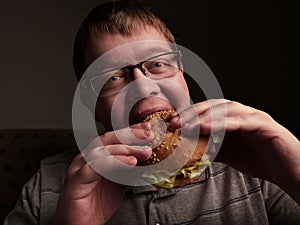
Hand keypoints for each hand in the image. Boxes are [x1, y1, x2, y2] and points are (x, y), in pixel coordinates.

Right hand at [53, 123, 152, 224]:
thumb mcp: (120, 182)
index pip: (115, 138)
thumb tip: (147, 159)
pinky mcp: (76, 179)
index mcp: (97, 156)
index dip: (131, 131)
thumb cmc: (96, 203)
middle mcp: (87, 157)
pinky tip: (129, 162)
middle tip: (149, 136)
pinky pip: (95, 166)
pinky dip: (114, 162)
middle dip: (130, 135)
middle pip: (108, 138)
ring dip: (126, 149)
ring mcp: (80, 167)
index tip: (148, 129)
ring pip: (102, 150)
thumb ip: (130, 169)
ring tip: (143, 152)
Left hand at [170, 99, 299, 202]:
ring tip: (188, 125)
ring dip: (205, 116)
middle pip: (213, 106)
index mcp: (233, 118)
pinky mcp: (264, 125)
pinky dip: (222, 123)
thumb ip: (211, 147)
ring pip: (226, 110)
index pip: (207, 110)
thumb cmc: (260, 159)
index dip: (189, 114)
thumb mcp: (228, 153)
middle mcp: (242, 113)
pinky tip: (207, 128)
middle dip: (192, 112)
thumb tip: (190, 149)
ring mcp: (253, 117)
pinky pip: (241, 122)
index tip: (172, 121)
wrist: (287, 170)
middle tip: (175, 121)